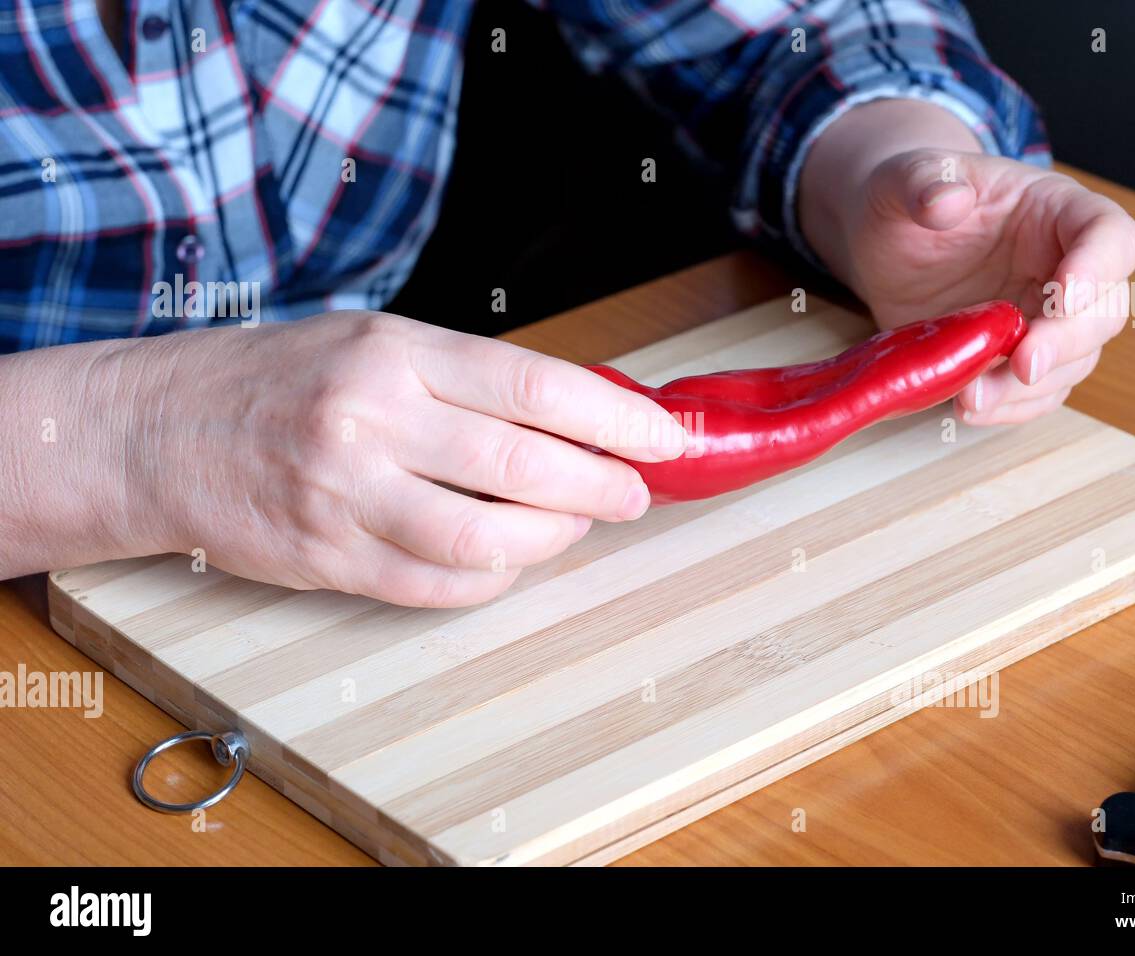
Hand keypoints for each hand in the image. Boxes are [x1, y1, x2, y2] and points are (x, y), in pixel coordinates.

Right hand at [117, 312, 685, 606]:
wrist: (160, 429)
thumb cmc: (282, 380)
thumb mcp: (377, 344)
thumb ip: (470, 380)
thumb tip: (578, 417)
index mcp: (397, 352)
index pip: (537, 387)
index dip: (617, 418)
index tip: (662, 437)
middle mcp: (374, 420)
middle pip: (524, 467)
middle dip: (601, 488)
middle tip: (631, 494)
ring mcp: (346, 495)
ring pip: (486, 540)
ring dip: (550, 540)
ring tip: (569, 527)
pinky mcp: (327, 557)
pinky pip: (436, 586)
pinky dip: (490, 581)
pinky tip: (505, 561)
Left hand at [799, 101, 1134, 424]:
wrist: (884, 240)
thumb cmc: (905, 199)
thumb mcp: (901, 177)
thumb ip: (921, 182)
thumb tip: (945, 201)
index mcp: (1056, 210)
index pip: (1110, 235)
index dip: (1099, 266)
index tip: (1065, 295)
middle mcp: (1064, 266)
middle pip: (1105, 311)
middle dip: (1066, 342)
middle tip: (1022, 364)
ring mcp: (1044, 317)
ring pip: (1073, 362)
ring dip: (1030, 388)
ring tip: (972, 398)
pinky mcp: (1017, 356)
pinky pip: (1035, 393)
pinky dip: (1009, 408)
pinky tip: (969, 408)